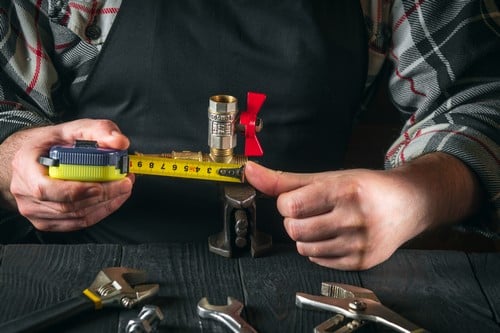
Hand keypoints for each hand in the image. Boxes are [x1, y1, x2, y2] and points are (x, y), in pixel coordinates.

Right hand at [0, 119, 133, 231]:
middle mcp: (25, 192)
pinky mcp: (47, 221)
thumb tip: (119, 142)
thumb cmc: (49, 143)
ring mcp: (35, 210)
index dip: (76, 190)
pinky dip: (100, 212)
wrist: (31, 157)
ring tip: (122, 188)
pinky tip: (112, 200)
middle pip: (67, 206)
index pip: (46, 189)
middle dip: (102, 196)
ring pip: (76, 217)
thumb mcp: (72, 128)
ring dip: (106, 204)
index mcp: (25, 167)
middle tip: (124, 183)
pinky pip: (77, 223)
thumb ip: (98, 130)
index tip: (100, 185)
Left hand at [244, 154, 480, 269]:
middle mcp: (354, 217)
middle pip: (295, 229)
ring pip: (305, 248)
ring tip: (321, 223)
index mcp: (344, 190)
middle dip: (294, 220)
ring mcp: (359, 243)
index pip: (291, 206)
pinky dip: (317, 250)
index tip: (296, 200)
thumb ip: (284, 180)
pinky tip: (331, 236)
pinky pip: (320, 261)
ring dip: (304, 236)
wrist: (408, 203)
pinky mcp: (362, 261)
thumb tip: (248, 171)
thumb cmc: (365, 187)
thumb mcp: (326, 177)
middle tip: (310, 212)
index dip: (287, 204)